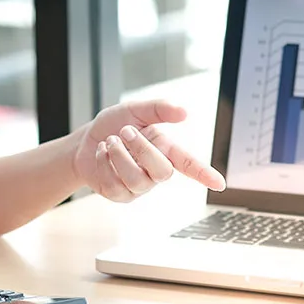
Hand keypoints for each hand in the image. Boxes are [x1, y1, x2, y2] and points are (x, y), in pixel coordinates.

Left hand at [72, 99, 225, 201]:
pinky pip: (115, 184)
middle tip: (125, 131)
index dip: (204, 173)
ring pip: (136, 179)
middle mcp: (155, 171)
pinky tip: (102, 154)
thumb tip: (184, 112)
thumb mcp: (135, 110)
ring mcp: (138, 186)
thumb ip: (158, 109)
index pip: (189, 164)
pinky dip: (103, 163)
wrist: (85, 141)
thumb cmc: (114, 126)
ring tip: (109, 141)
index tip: (219, 183)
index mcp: (165, 150)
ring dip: (119, 155)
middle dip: (142, 149)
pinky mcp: (120, 195)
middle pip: (163, 171)